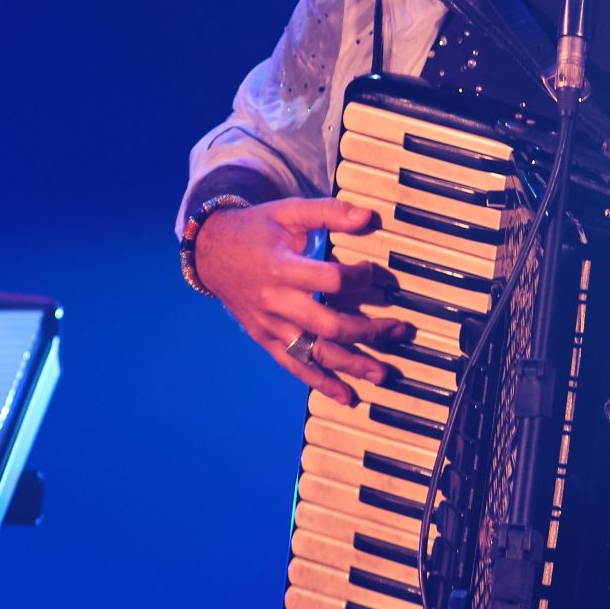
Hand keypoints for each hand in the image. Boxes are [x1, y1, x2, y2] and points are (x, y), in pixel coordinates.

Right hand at [194, 197, 411, 406]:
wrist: (210, 252)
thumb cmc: (255, 229)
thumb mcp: (289, 212)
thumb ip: (329, 213)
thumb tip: (367, 217)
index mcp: (282, 268)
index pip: (330, 281)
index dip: (358, 277)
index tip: (370, 270)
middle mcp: (276, 302)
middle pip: (328, 325)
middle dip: (368, 331)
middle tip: (399, 330)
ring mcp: (270, 325)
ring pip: (315, 353)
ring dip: (351, 365)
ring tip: (381, 374)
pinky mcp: (266, 339)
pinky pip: (295, 366)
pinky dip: (322, 383)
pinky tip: (346, 396)